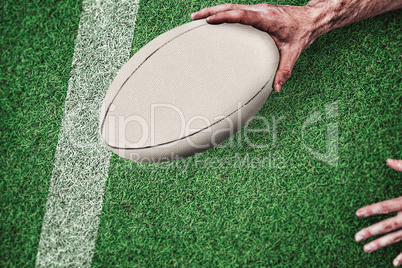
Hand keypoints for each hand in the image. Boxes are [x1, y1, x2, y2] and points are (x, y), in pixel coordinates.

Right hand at [191, 3, 316, 91]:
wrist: (311, 19)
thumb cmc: (302, 33)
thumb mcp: (294, 53)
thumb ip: (284, 70)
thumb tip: (276, 89)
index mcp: (267, 19)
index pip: (243, 14)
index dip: (225, 16)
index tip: (209, 19)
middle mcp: (261, 10)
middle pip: (231, 6)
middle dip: (211, 11)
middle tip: (194, 17)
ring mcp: (258, 9)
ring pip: (232, 5)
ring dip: (214, 10)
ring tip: (197, 17)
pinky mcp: (257, 11)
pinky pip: (236, 9)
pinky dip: (223, 12)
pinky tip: (214, 18)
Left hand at [355, 159, 401, 265]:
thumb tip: (388, 160)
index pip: (386, 206)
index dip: (371, 210)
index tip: (357, 213)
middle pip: (388, 226)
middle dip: (371, 232)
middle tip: (356, 237)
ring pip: (397, 239)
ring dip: (381, 245)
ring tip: (366, 249)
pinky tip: (394, 263)